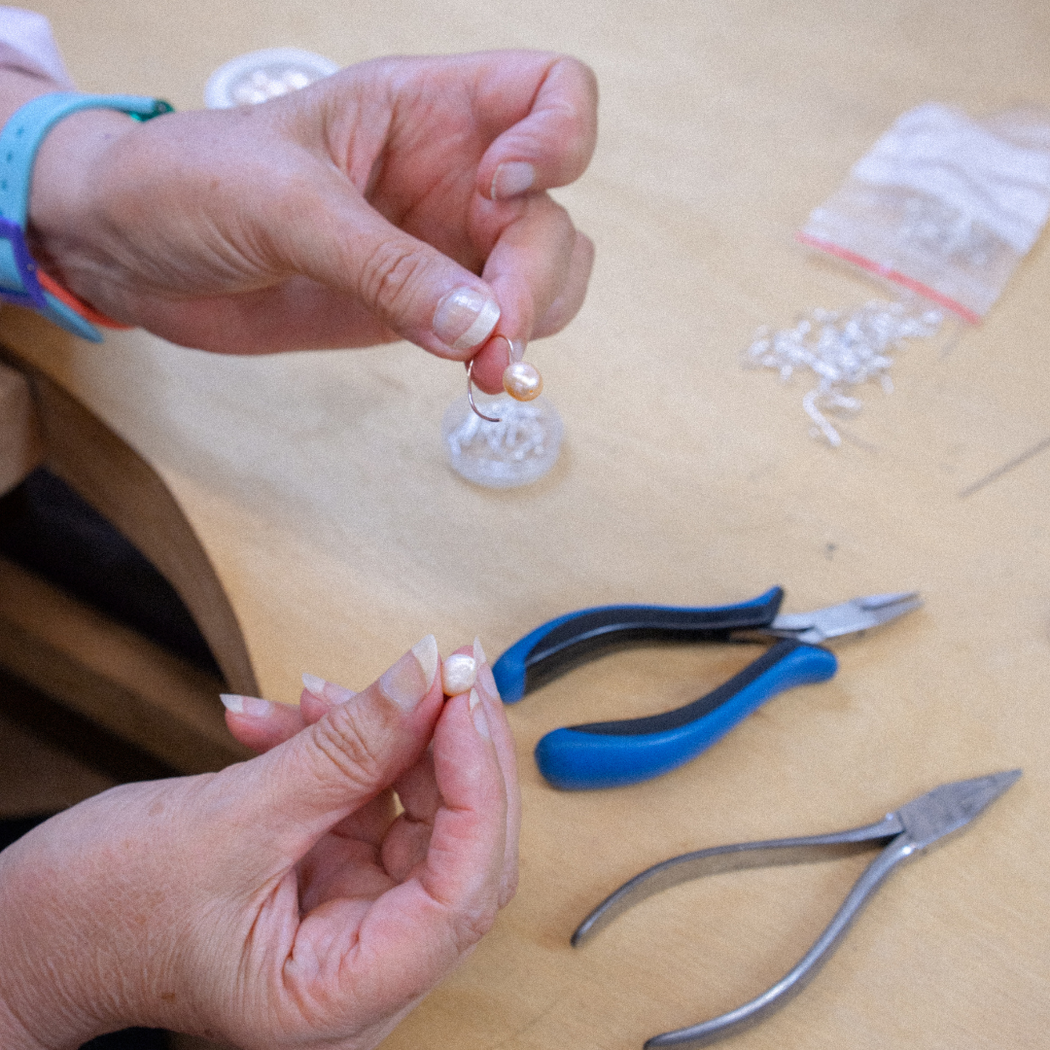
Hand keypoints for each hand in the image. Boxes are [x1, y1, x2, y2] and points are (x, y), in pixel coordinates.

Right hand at [0, 637, 517, 1048]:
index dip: (477, 783)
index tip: (460, 696)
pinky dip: (336, 751)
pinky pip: (361, 799)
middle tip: (432, 664)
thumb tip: (423, 674)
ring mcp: (351, 920)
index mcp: (342, 996)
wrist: (33, 931)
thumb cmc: (100, 915)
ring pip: (410, 808)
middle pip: (454, 841)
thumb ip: (341, 749)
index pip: (463, 889)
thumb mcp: (231, 820)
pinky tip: (288, 717)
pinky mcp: (331, 878)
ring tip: (313, 696)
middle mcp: (363, 966)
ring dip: (373, 738)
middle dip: (441, 744)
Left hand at [27, 52, 597, 389]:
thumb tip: (481, 326)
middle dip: (534, 275)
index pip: (549, 94)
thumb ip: (384, 264)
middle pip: (550, 211)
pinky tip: (476, 375)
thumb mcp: (285, 205)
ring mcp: (438, 245)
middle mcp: (449, 174)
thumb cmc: (188, 183)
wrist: (130, 252)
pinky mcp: (418, 307)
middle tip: (494, 335)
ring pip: (542, 274)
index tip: (501, 193)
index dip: (556, 141)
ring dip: (533, 321)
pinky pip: (493, 328)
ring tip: (486, 367)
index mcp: (423, 110)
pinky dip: (501, 354)